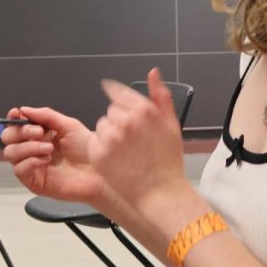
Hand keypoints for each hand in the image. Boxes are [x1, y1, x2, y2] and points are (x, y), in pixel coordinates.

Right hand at [0, 106, 107, 206]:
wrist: (100, 173)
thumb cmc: (88, 152)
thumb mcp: (69, 126)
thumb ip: (46, 115)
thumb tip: (25, 110)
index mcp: (40, 134)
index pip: (16, 124)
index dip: (13, 118)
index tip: (17, 114)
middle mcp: (33, 149)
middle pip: (8, 137)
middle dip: (21, 132)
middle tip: (39, 133)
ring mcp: (32, 165)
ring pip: (11, 153)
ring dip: (28, 147)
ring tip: (49, 149)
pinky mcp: (34, 181)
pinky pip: (19, 170)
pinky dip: (31, 162)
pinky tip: (46, 160)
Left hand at [89, 68, 188, 215]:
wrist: (160, 193)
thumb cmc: (168, 162)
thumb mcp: (171, 125)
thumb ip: (161, 96)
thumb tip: (153, 73)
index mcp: (145, 110)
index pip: (119, 93)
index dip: (119, 99)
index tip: (117, 104)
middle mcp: (126, 120)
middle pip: (112, 110)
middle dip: (119, 120)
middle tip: (132, 140)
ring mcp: (111, 137)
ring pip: (102, 124)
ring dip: (110, 133)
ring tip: (125, 151)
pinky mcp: (99, 153)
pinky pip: (95, 141)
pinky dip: (102, 147)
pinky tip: (117, 158)